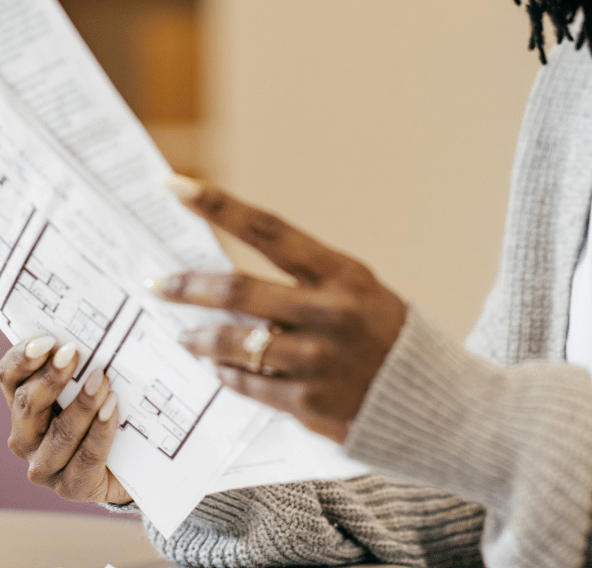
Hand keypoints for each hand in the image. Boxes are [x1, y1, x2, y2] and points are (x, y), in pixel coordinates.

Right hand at [0, 336, 130, 505]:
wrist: (137, 463)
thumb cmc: (112, 409)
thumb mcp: (98, 378)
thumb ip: (91, 355)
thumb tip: (113, 323)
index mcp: (23, 403)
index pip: (9, 376)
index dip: (23, 356)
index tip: (48, 339)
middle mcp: (25, 436)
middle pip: (27, 403)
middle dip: (50, 376)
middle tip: (73, 353)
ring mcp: (45, 466)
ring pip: (58, 434)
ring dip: (81, 404)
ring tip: (103, 381)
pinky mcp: (71, 487)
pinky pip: (85, 458)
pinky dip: (100, 432)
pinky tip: (112, 410)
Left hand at [150, 176, 406, 442]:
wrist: (436, 403)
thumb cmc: (385, 336)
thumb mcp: (357, 292)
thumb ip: (302, 284)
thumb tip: (224, 285)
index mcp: (344, 275)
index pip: (270, 230)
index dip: (219, 206)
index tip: (174, 186)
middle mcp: (331, 314)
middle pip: (238, 290)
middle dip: (186, 286)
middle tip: (155, 283)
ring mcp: (319, 362)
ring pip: (234, 343)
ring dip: (199, 339)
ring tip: (183, 336)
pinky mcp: (310, 405)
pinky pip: (249, 384)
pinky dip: (227, 373)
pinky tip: (219, 366)